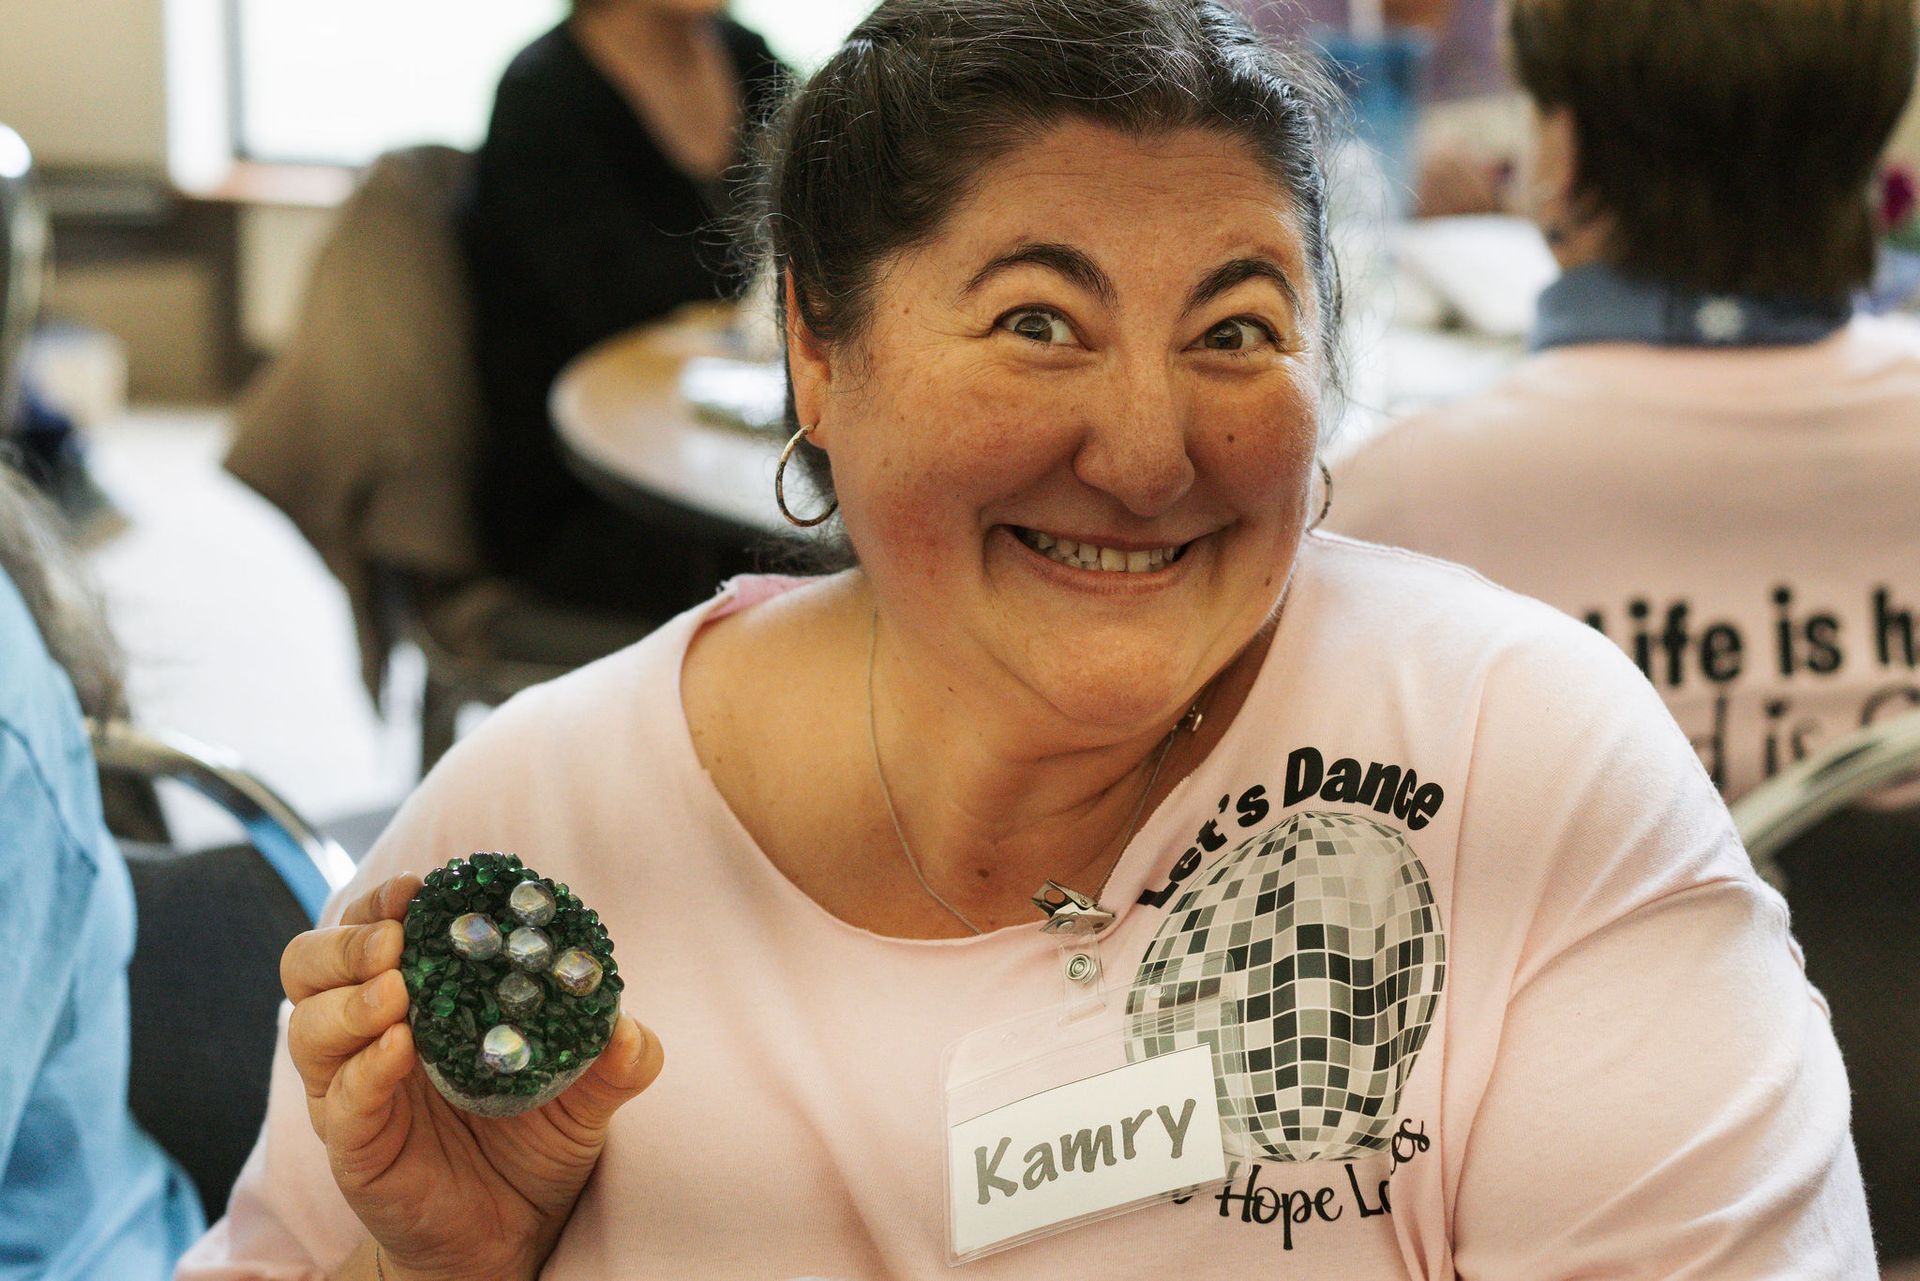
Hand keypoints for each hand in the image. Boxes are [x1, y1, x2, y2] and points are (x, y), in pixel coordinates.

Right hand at [282, 876, 664, 1280]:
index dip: (382, 903)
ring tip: (398, 992)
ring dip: (350, 1000)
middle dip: (346, 941)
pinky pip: (341, 1103)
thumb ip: (617, 1057)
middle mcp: (368, 1037)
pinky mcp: (356, 1148)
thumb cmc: (537, 1142)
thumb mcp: (589, 1093)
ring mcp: (354, 1093)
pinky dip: (365, 1069)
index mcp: (414, 1000)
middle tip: (395, 938)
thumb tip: (630, 1024)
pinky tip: (400, 1049)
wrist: (516, 1235)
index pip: (369, 930)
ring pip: (309, 1028)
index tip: (418, 888)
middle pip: (309, 967)